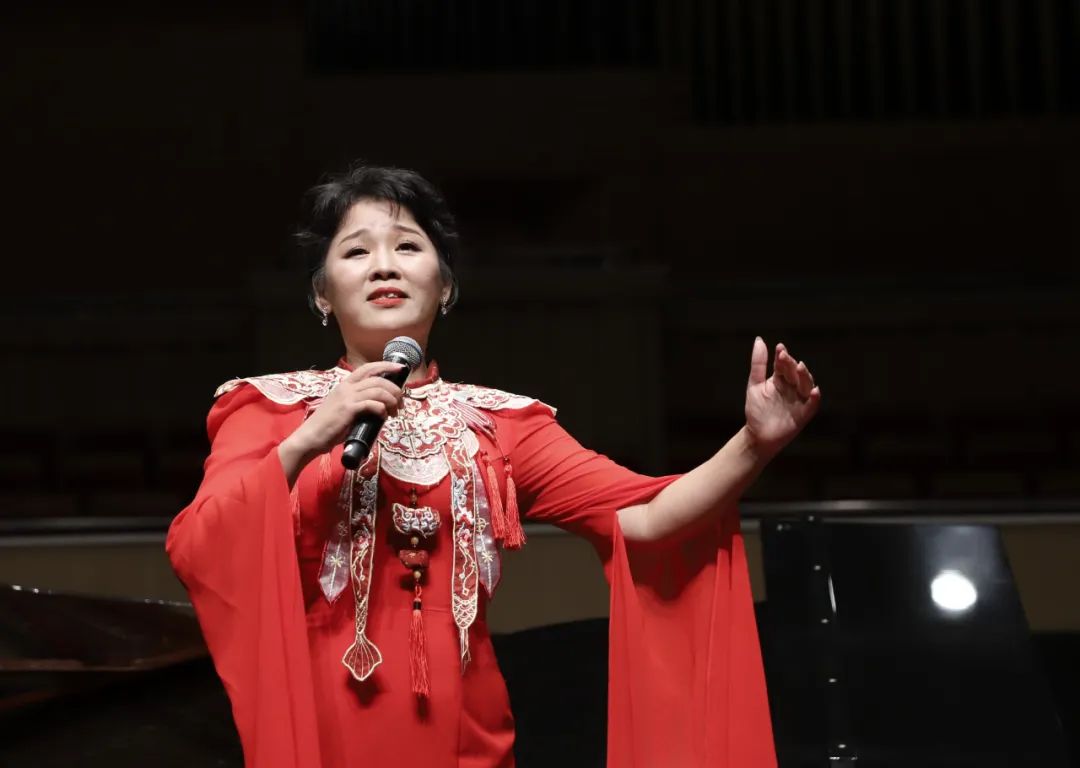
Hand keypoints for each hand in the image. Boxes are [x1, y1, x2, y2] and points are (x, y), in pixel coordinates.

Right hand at [280, 361, 404, 468]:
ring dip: (391, 400)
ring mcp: (347, 397)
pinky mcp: (348, 409)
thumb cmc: (329, 426)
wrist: (311, 437)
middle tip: (401, 402)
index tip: (400, 369)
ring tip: (395, 412)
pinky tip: (383, 417)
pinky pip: (371, 404)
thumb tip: (380, 407)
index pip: (368, 368)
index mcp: (345, 384)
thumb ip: (359, 403)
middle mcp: (346, 387)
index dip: (385, 366)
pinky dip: (382, 409)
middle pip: (377, 378)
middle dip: (394, 389)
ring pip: (377, 390)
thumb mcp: (344, 408)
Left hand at [744, 337, 820, 459]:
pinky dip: (814, 398)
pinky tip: (814, 391)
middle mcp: (792, 387)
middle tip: (784, 357)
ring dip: (804, 376)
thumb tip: (759, 339)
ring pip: (806, 385)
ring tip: (800, 367)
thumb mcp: (754, 384)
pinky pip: (812, 405)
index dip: (782, 356)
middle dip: (791, 364)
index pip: (784, 365)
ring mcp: (799, 400)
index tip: (779, 349)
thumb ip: (758, 363)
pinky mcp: (804, 414)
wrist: (757, 435)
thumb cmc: (757, 410)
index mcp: (780, 379)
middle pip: (795, 373)